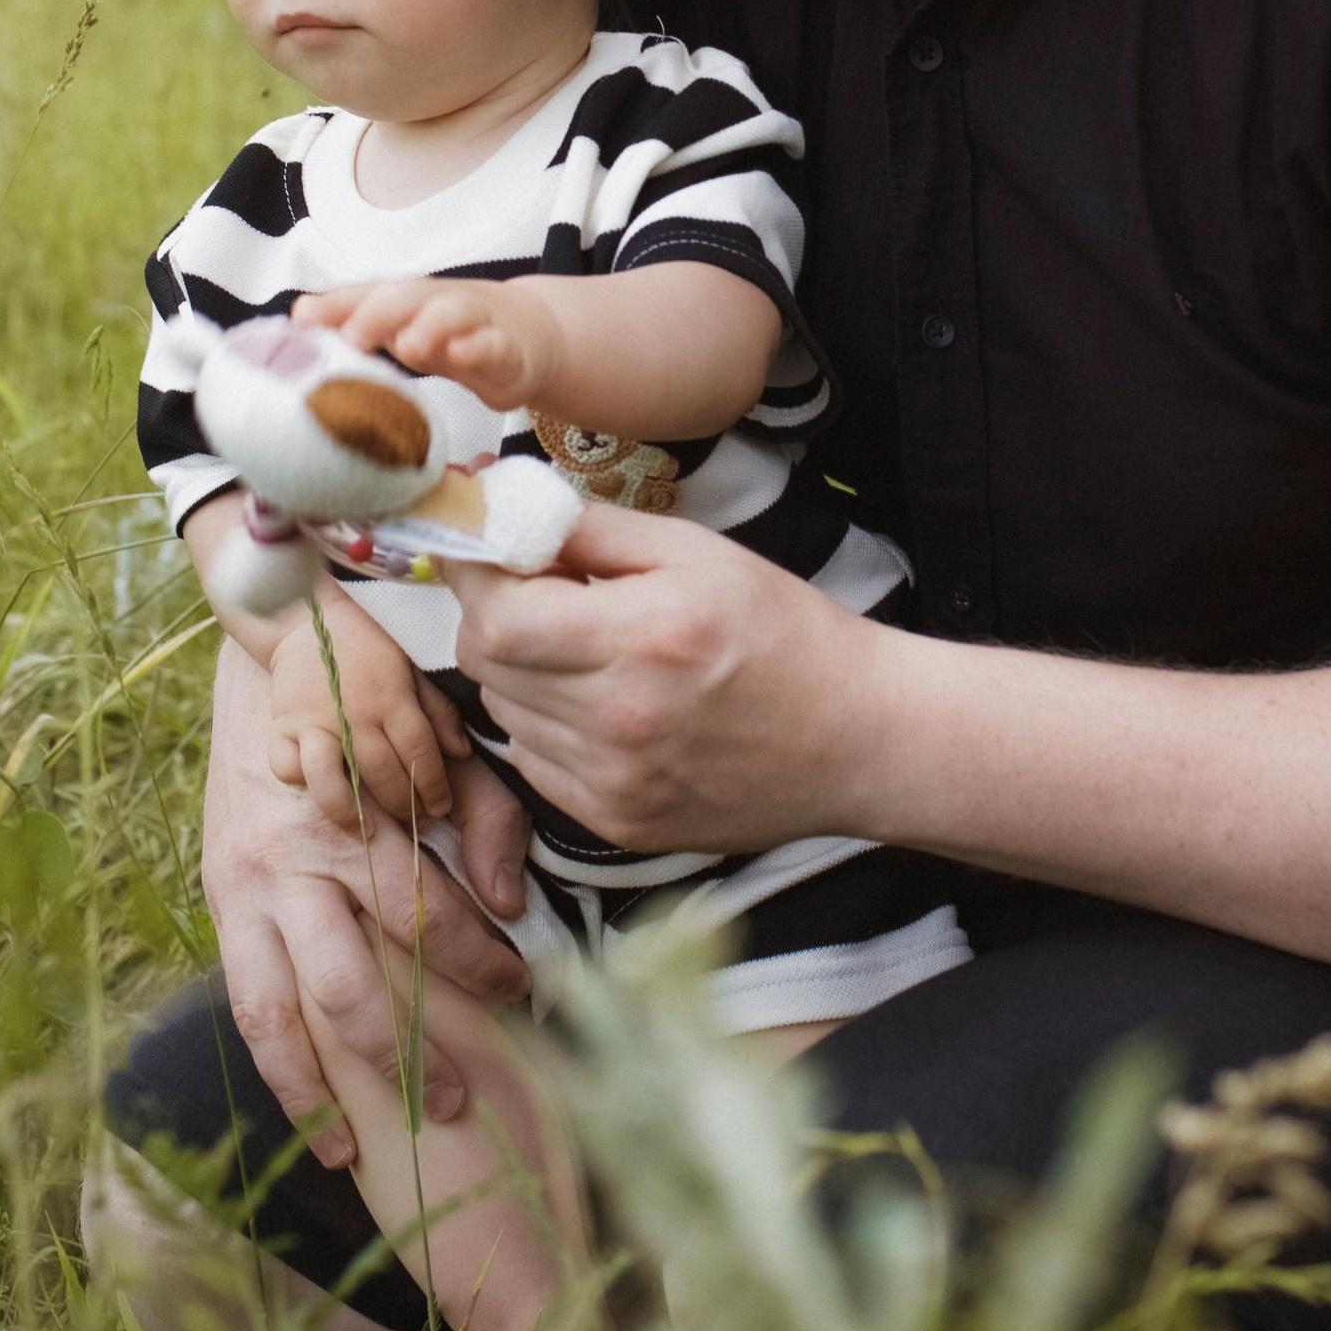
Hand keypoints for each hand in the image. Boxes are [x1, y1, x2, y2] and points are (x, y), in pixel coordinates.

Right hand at [201, 642, 534, 1156]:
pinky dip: (276, 1063)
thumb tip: (510, 904)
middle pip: (349, 979)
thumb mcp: (440, 740)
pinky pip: (246, 999)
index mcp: (354, 818)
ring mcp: (247, 888)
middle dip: (403, 1050)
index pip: (423, 911)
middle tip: (454, 1101)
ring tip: (350, 1151)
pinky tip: (309, 1116)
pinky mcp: (222, 901)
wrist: (271, 656)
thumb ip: (483, 816)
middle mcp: (293, 862)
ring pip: (275, 1010)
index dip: (478, 961)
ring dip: (315, 1088)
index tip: (525, 990)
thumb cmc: (372, 704)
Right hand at [268, 597, 467, 828]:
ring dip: (351, 810)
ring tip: (367, 828)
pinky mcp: (282, 726)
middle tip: (416, 820)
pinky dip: (300, 781)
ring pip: (330, 779)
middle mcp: (354, 714)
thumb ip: (437, 710)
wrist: (308, 616)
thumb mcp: (411, 666)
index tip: (442, 807)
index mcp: (391, 696)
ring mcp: (314, 722)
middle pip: (382, 772)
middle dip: (404, 805)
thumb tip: (462, 752)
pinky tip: (318, 791)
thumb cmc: (367, 644)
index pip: (419, 751)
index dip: (434, 785)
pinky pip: (286, 765)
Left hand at [294, 273, 556, 414]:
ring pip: (454, 313)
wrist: (522, 335)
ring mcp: (474, 324)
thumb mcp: (397, 328)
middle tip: (351, 337)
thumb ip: (351, 322)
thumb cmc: (444, 332)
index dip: (335, 305)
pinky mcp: (506, 351)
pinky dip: (480, 346)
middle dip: (377, 314)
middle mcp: (435, 303)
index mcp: (404, 299)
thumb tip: (296, 316)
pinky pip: (494, 344)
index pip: (365, 294)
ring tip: (409, 345)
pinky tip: (464, 353)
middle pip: (406, 297)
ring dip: (431, 325)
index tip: (302, 321)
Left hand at [445, 504, 895, 859]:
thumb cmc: (783, 632)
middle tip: (540, 590)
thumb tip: (505, 507)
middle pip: (485, 664)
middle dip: (495, 614)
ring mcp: (613, 784)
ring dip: (520, 670)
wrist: (854, 736)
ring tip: (584, 648)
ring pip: (504, 712)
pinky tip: (600, 701)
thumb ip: (594, 529)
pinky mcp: (615, 823)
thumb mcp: (696, 552)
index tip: (486, 546)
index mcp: (642, 639)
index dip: (477, 573)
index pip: (496, 616)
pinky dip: (545, 724)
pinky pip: (533, 762)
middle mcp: (619, 720)